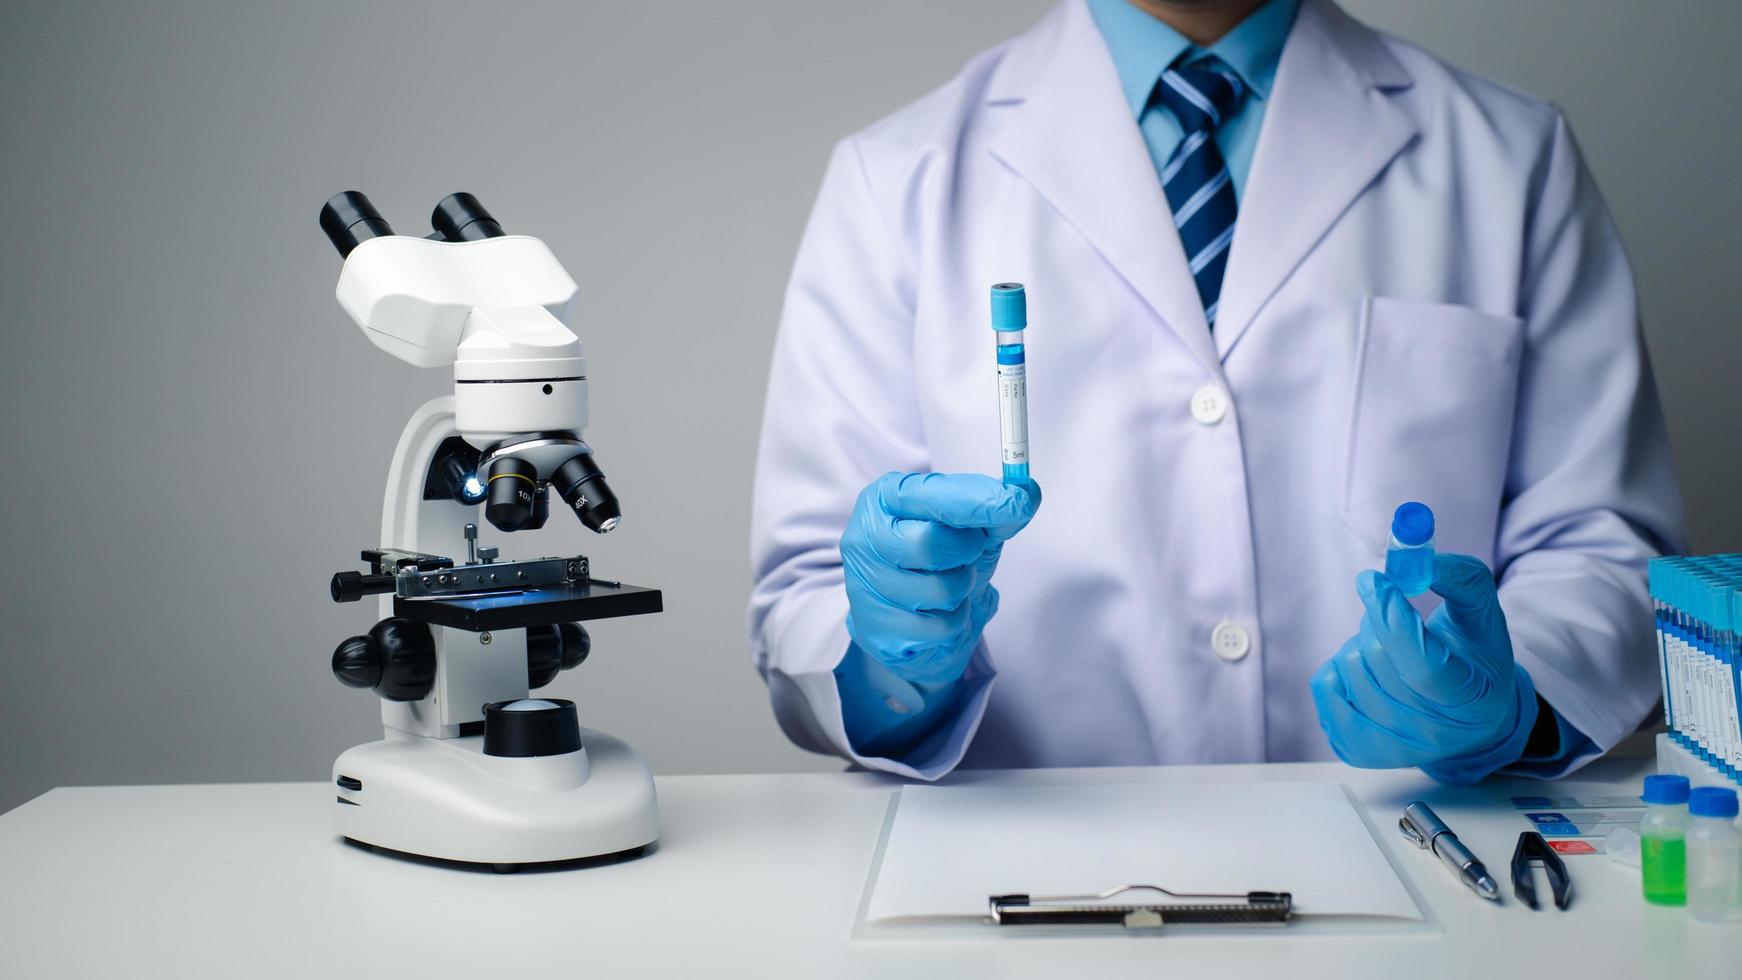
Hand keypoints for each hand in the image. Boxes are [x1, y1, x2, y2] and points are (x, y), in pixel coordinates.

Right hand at [841, 472, 1040, 683]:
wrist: (914, 619)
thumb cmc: (940, 560)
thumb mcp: (969, 527)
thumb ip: (996, 510)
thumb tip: (1026, 494)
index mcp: (884, 499)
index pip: (932, 495)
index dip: (977, 500)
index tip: (1018, 502)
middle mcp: (864, 538)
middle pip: (930, 543)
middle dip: (965, 551)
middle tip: (967, 552)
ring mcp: (865, 586)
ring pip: (940, 589)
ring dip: (962, 587)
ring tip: (951, 582)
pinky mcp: (878, 629)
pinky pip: (940, 626)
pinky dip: (955, 619)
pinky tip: (941, 611)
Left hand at [1310, 553, 1538, 783]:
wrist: (1467, 719)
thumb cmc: (1474, 658)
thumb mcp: (1481, 613)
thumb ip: (1458, 577)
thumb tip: (1412, 557)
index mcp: (1472, 702)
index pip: (1421, 664)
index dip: (1391, 617)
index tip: (1372, 580)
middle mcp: (1432, 734)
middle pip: (1378, 660)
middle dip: (1379, 621)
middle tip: (1396, 615)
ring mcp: (1390, 747)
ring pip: (1349, 667)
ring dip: (1361, 643)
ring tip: (1391, 650)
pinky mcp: (1355, 748)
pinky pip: (1324, 685)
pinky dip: (1339, 666)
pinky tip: (1369, 671)